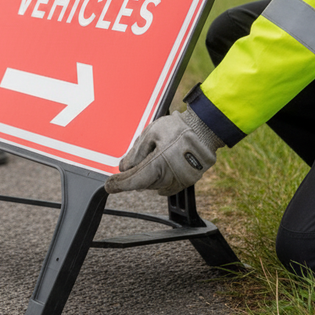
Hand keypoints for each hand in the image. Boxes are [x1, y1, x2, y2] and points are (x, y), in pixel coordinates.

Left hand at [105, 105, 223, 195]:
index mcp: (158, 164)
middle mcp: (169, 176)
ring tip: (151, 159)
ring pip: (155, 185)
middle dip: (133, 176)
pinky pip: (167, 186)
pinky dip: (159, 181)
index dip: (119, 185)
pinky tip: (158, 170)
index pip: (133, 180)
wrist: (205, 129)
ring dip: (147, 177)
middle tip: (130, 166)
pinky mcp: (187, 181)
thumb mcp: (152, 132)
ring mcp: (179, 181)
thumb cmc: (179, 128)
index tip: (109, 186)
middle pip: (143, 183)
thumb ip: (137, 151)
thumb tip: (125, 167)